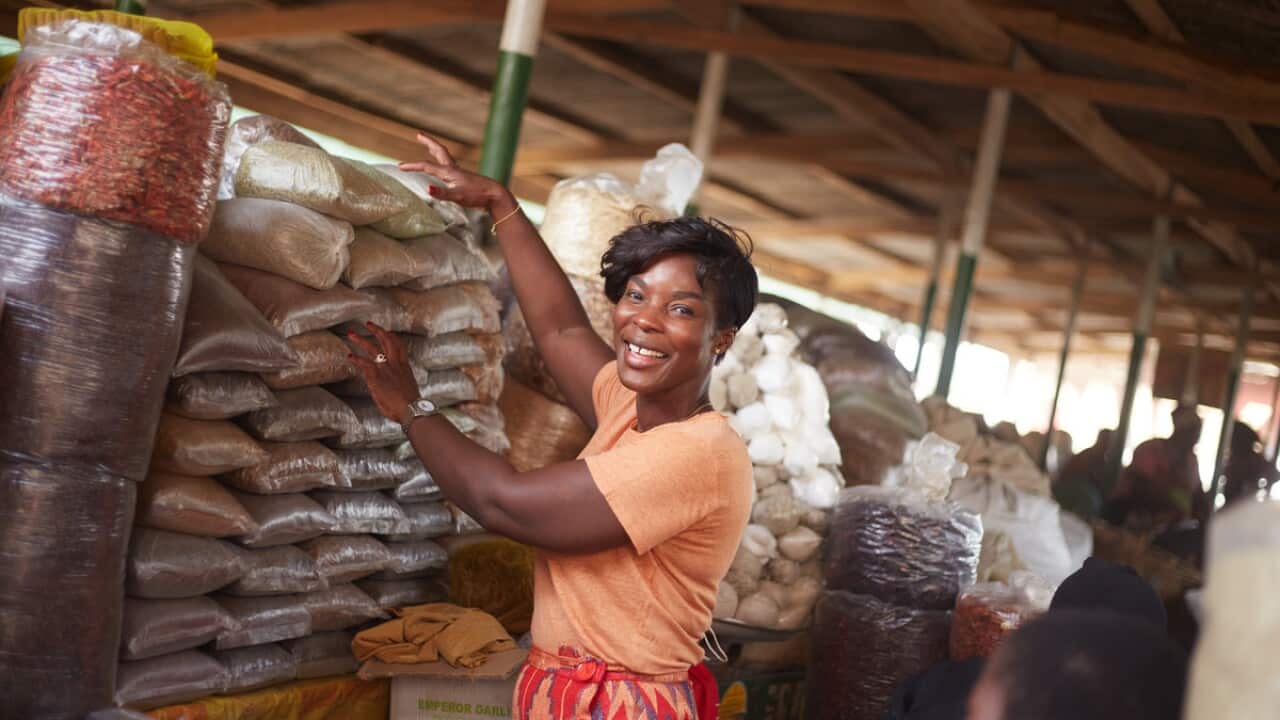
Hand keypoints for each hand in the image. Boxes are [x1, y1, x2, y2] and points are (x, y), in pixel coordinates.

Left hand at [347, 323, 420, 422]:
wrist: (411, 409)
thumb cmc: (410, 405)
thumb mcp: (406, 389)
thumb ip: (398, 381)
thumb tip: (394, 383)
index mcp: (405, 367)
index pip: (399, 346)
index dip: (393, 337)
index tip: (388, 331)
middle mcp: (396, 365)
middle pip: (387, 341)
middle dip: (378, 331)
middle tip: (369, 324)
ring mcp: (386, 370)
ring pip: (373, 349)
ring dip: (361, 340)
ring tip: (352, 334)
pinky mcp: (377, 377)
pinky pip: (364, 364)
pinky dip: (356, 359)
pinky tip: (350, 356)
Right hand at [399, 133, 513, 212]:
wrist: (495, 196)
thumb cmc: (477, 196)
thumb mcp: (458, 196)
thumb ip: (442, 193)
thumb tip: (427, 189)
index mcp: (449, 172)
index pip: (426, 166)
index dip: (412, 166)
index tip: (400, 166)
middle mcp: (454, 170)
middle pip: (439, 152)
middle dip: (428, 143)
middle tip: (419, 134)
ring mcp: (460, 173)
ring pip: (445, 157)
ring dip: (435, 150)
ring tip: (429, 147)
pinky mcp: (464, 179)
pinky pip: (449, 166)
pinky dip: (443, 162)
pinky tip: (443, 169)